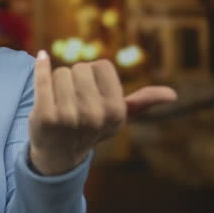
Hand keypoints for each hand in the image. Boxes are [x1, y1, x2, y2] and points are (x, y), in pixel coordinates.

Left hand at [28, 50, 176, 175]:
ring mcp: (69, 117)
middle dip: (74, 79)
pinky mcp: (45, 116)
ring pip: (60, 72)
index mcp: (115, 111)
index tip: (90, 94)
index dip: (93, 75)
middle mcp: (95, 115)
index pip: (101, 66)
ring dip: (56, 82)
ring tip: (58, 103)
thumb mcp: (118, 117)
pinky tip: (41, 58)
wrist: (59, 154)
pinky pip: (42, 78)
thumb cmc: (90, 128)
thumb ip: (142, 102)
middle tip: (71, 102)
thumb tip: (172, 94)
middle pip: (79, 68)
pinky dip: (41, 65)